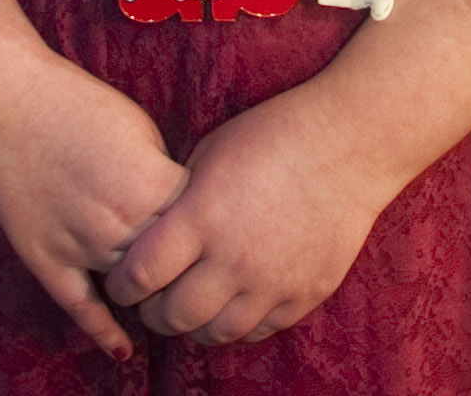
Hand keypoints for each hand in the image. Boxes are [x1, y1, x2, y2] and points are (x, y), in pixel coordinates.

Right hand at [0, 58, 186, 358]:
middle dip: (187, 271)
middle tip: (199, 277)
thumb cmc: (78, 106)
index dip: (210, 231)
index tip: (217, 234)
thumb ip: (166, 178)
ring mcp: (82, 246)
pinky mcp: (46, 259)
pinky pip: (81, 307)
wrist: (5, 101)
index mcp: (153, 187)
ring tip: (168, 304)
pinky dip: (104, 332)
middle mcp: (122, 224)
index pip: (201, 229)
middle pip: (172, 265)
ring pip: (131, 290)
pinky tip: (123, 350)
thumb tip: (184, 213)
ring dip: (150, 297)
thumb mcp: (142, 130)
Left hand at [110, 80, 389, 343]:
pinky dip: (238, 324)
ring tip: (191, 309)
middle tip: (151, 303)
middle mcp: (234, 258)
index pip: (141, 275)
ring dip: (195, 326)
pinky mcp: (304, 295)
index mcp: (201, 217)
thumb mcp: (210, 154)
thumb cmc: (273, 136)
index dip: (122, 286)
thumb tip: (151, 233)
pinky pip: (259, 330)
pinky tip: (232, 305)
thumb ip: (178, 201)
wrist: (348, 145)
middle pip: (174, 316)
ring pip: (216, 333)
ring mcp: (272, 282)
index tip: (122, 283)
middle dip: (153, 314)